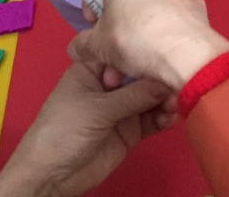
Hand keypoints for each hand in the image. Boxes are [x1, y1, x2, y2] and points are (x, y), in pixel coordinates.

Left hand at [0, 64, 173, 196]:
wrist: (51, 176)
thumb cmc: (64, 130)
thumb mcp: (98, 108)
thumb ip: (134, 95)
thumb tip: (167, 82)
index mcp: (92, 69)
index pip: (123, 54)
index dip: (143, 54)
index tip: (166, 55)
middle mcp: (109, 86)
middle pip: (140, 76)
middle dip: (158, 79)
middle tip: (177, 83)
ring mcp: (120, 110)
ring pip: (149, 99)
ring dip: (164, 100)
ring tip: (174, 104)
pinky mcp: (129, 132)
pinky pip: (150, 120)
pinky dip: (162, 118)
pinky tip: (170, 118)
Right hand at [69, 0, 228, 91]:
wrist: (187, 54)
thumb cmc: (134, 40)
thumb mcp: (97, 46)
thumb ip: (82, 44)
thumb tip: (76, 48)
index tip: (94, 21)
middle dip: (115, 14)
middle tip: (113, 40)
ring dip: (138, 23)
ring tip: (136, 56)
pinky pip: (170, 8)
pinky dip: (162, 23)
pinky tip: (160, 48)